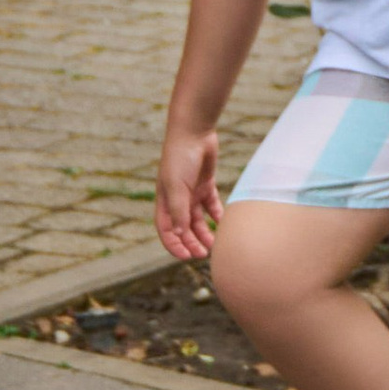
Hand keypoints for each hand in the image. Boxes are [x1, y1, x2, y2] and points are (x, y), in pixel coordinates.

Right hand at [158, 125, 223, 260]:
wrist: (194, 132)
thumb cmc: (180, 158)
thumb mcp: (176, 186)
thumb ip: (178, 210)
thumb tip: (179, 235)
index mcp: (164, 202)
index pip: (167, 231)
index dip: (174, 245)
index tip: (186, 256)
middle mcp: (177, 200)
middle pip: (184, 228)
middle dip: (192, 243)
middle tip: (204, 254)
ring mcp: (192, 192)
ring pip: (198, 220)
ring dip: (205, 233)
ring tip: (214, 245)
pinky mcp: (206, 184)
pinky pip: (212, 205)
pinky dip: (217, 216)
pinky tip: (224, 224)